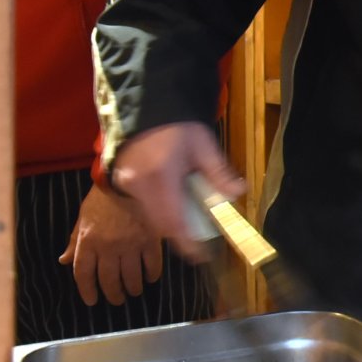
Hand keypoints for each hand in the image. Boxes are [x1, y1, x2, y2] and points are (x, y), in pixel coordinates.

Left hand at [60, 185, 163, 304]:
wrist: (126, 178)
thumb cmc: (102, 198)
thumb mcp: (82, 218)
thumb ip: (74, 241)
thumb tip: (64, 260)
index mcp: (87, 242)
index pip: (84, 275)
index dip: (87, 291)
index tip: (92, 301)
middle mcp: (107, 247)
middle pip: (109, 281)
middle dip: (113, 294)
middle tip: (117, 300)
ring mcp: (130, 245)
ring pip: (131, 277)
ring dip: (133, 288)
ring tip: (135, 291)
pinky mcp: (150, 240)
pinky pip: (152, 264)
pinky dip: (152, 274)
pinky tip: (151, 278)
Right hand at [109, 121, 245, 261]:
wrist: (146, 105)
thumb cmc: (177, 125)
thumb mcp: (203, 144)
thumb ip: (219, 171)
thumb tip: (238, 193)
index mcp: (160, 176)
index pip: (173, 220)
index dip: (186, 242)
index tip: (200, 256)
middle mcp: (139, 184)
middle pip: (160, 223)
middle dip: (180, 235)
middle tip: (199, 243)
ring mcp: (128, 183)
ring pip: (150, 216)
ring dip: (170, 223)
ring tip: (191, 224)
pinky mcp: (123, 181)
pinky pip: (143, 206)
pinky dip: (160, 210)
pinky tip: (175, 205)